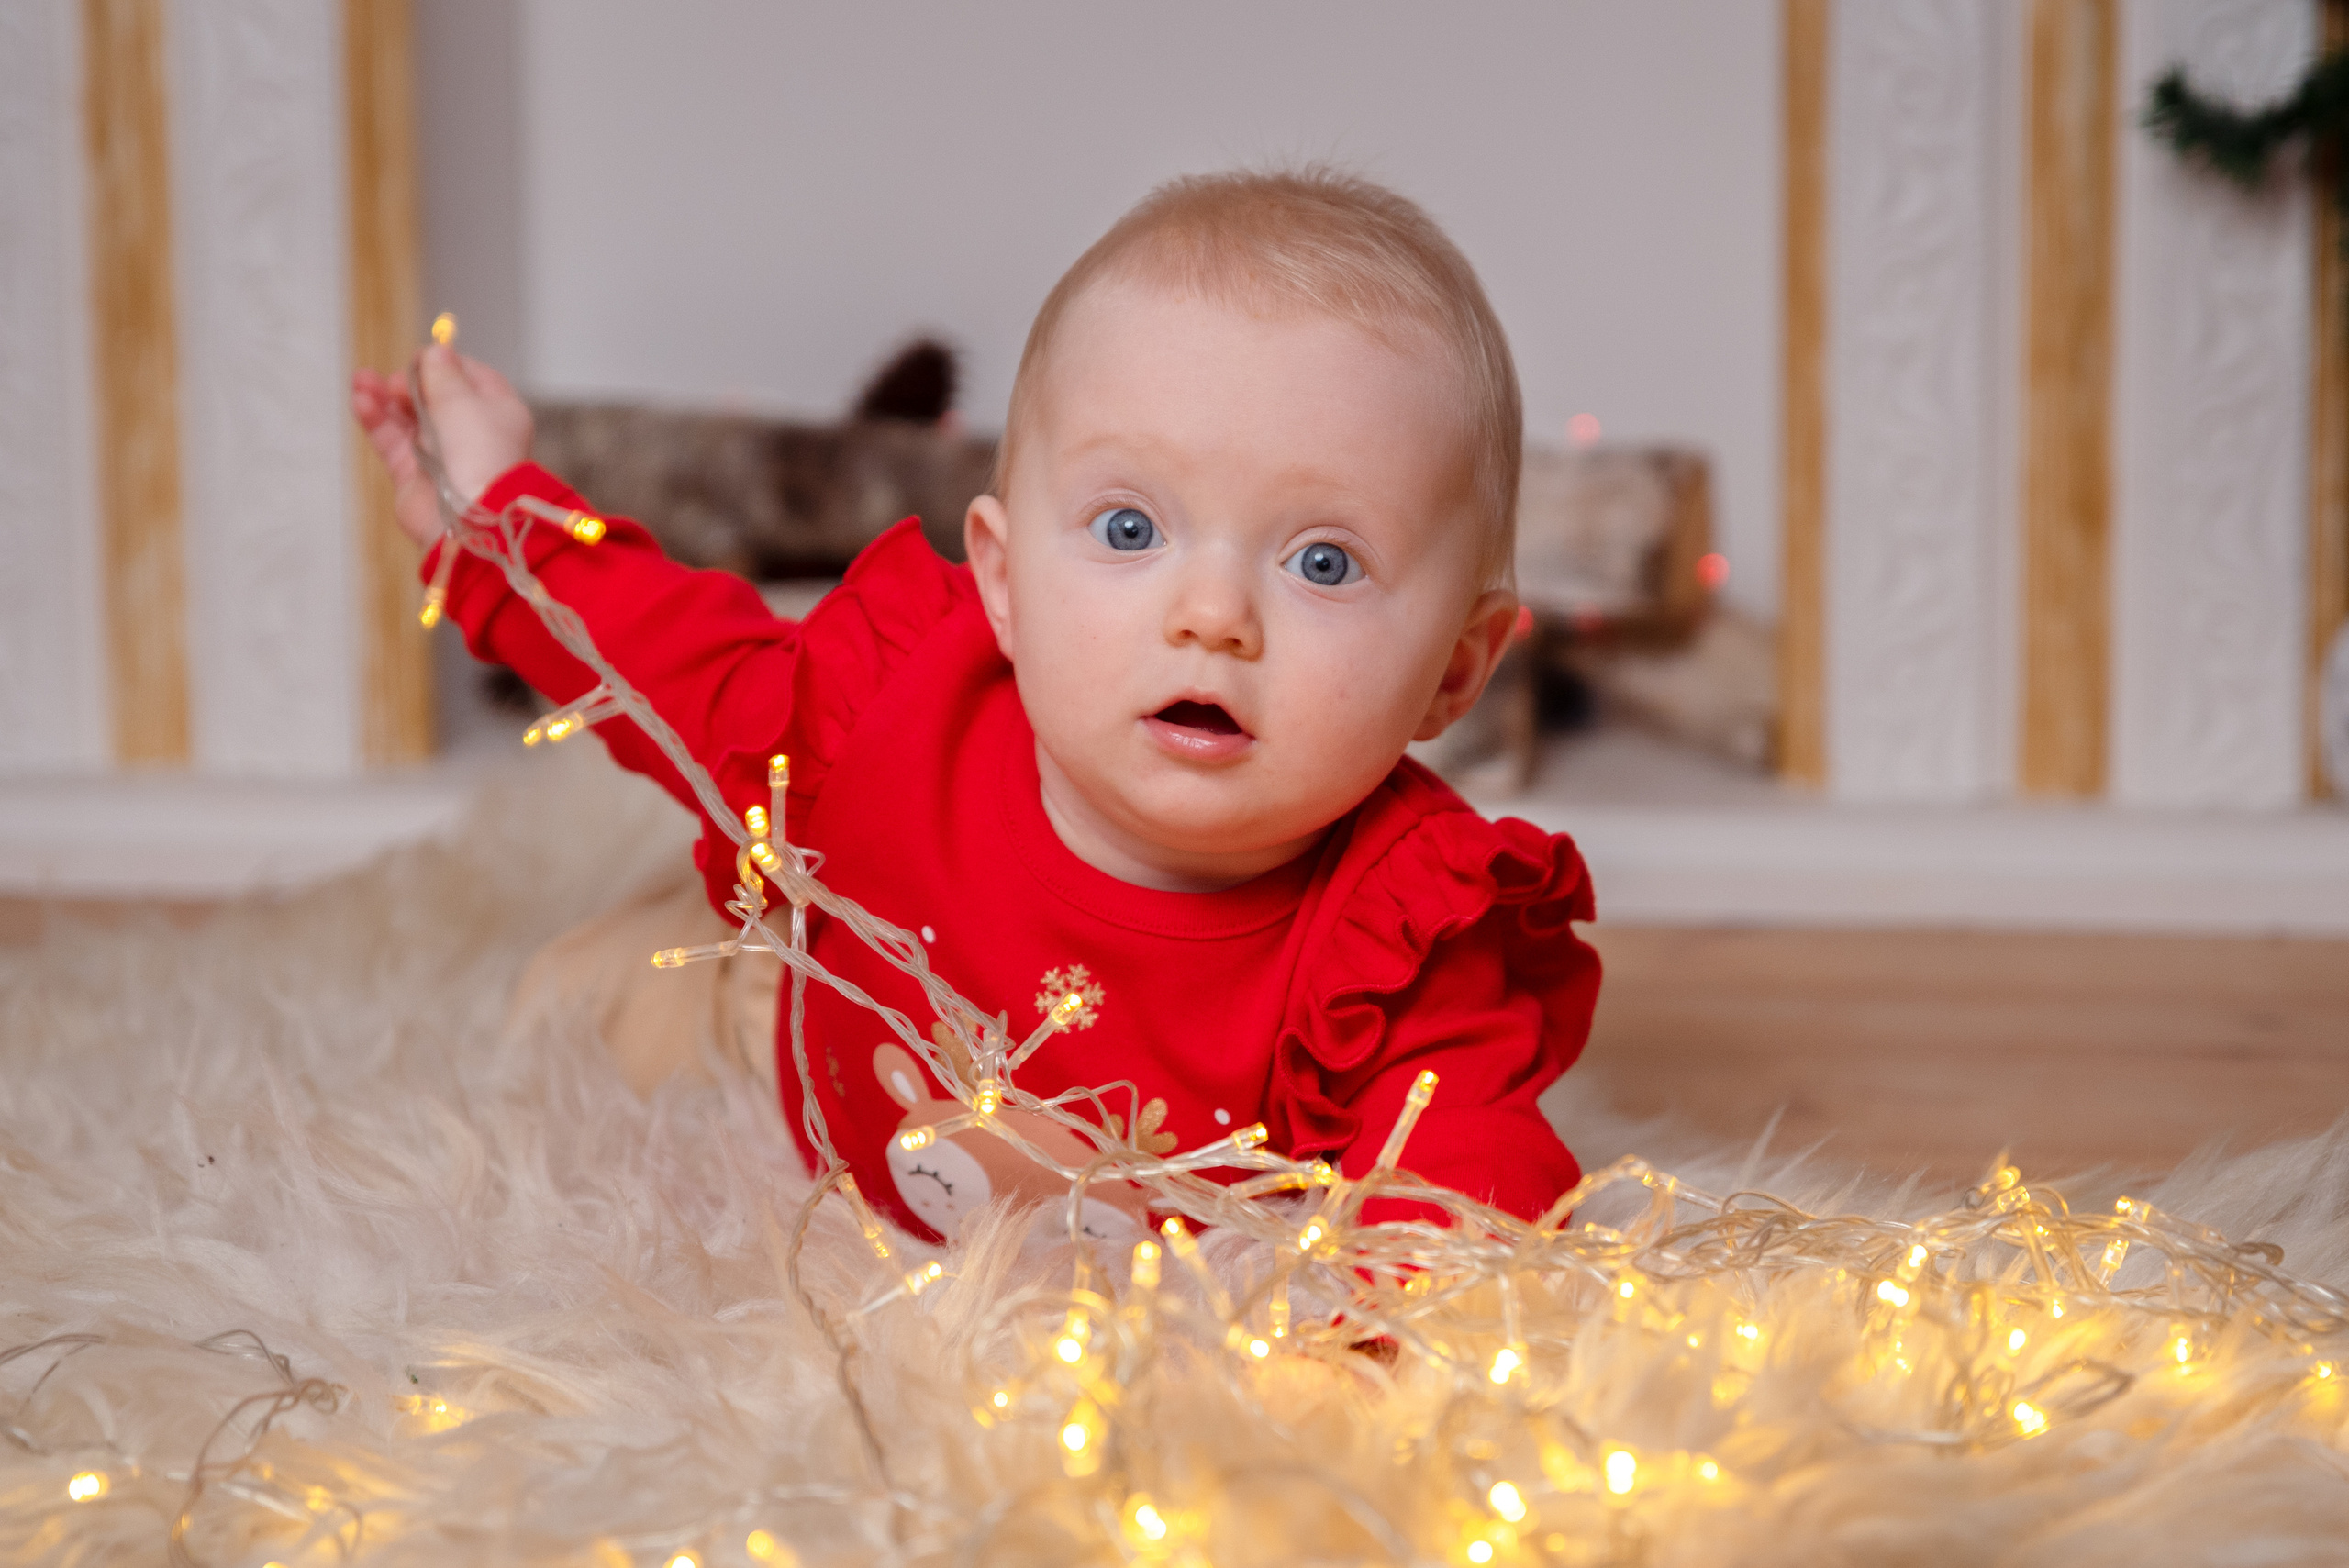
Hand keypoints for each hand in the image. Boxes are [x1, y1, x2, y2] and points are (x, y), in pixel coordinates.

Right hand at [349, 345, 533, 549]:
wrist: (469, 518)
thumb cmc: (478, 454)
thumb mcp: (463, 401)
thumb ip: (443, 374)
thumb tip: (436, 350)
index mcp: (498, 412)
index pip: (470, 378)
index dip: (444, 364)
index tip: (422, 357)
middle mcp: (472, 433)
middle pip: (434, 397)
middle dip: (411, 382)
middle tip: (397, 382)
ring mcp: (441, 454)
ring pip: (407, 417)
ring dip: (384, 397)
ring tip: (361, 380)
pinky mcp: (413, 474)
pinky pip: (391, 440)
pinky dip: (376, 419)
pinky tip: (361, 400)